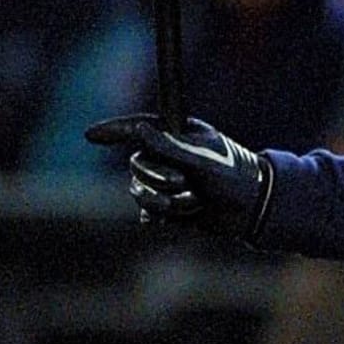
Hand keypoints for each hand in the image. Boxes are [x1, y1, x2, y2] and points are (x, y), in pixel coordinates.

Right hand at [86, 113, 272, 232]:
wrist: (253, 211)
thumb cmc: (235, 178)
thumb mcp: (204, 160)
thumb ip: (171, 147)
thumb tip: (141, 129)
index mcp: (178, 134)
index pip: (136, 128)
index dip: (112, 131)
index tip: (90, 136)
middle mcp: (168, 155)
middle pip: (135, 165)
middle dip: (159, 179)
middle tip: (188, 184)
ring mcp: (167, 181)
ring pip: (139, 192)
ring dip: (167, 202)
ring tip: (195, 203)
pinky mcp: (168, 205)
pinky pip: (147, 212)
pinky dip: (164, 216)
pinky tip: (184, 214)